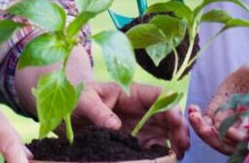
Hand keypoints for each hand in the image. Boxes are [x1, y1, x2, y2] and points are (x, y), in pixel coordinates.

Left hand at [71, 82, 189, 156]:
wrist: (66, 112)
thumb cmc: (76, 98)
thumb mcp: (84, 100)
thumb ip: (98, 111)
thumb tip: (115, 126)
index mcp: (132, 93)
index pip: (159, 96)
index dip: (171, 106)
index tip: (177, 121)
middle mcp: (139, 108)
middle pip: (167, 115)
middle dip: (179, 128)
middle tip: (183, 145)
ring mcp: (138, 124)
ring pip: (164, 131)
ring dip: (174, 141)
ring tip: (178, 154)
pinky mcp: (132, 139)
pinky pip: (151, 145)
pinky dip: (160, 151)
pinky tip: (164, 158)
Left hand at [188, 61, 248, 154]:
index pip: (248, 141)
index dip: (238, 139)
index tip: (229, 131)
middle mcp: (242, 131)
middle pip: (227, 144)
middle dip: (213, 138)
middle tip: (204, 127)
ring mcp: (228, 125)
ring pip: (213, 136)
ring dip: (201, 129)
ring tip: (194, 114)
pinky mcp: (217, 117)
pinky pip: (205, 123)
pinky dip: (197, 118)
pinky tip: (193, 107)